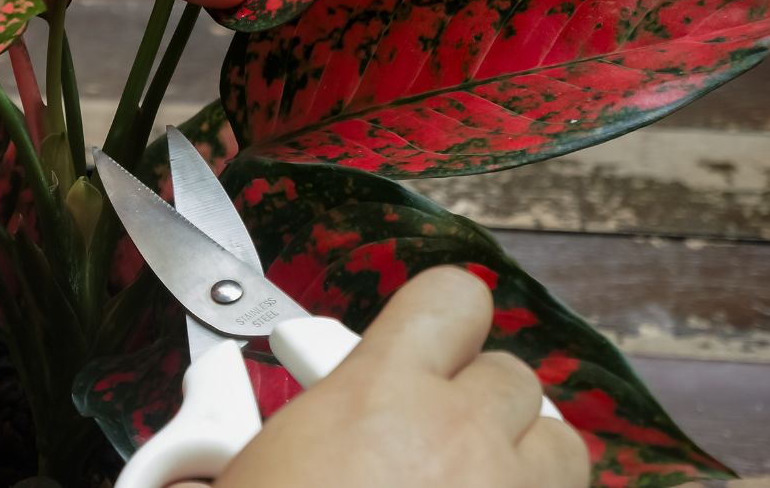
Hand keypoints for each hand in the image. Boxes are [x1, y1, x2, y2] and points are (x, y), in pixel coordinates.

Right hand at [186, 267, 589, 487]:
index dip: (438, 321)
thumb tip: (209, 441)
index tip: (416, 348)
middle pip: (512, 378)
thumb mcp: (226, 476)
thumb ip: (230, 441)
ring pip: (561, 448)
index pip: (452, 300)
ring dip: (523, 460)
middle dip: (474, 402)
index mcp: (380, 396)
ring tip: (468, 487)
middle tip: (422, 441)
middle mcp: (462, 439)